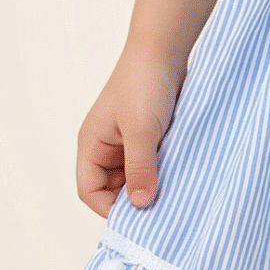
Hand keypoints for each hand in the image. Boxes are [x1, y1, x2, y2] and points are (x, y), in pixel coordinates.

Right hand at [76, 47, 184, 217]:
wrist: (165, 50)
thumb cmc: (144, 84)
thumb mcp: (141, 130)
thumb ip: (139, 169)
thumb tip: (140, 205)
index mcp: (92, 145)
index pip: (90, 191)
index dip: (109, 209)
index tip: (138, 218)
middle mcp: (106, 148)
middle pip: (113, 189)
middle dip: (134, 199)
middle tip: (161, 210)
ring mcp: (128, 143)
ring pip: (135, 178)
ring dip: (152, 184)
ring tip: (173, 192)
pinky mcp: (149, 138)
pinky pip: (152, 164)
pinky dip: (164, 172)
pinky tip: (180, 176)